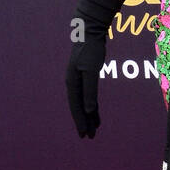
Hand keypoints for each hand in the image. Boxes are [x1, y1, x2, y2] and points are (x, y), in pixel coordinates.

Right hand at [66, 23, 106, 137]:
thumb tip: (89, 110)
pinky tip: (96, 115)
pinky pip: (89, 96)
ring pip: (84, 103)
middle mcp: (73, 84)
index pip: (77, 107)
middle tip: (89, 137)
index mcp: (72, 83)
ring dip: (89, 116)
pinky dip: (93, 106)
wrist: (90, 33)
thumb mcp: (91, 71)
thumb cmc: (91, 50)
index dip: (80, 121)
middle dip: (84, 122)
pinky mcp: (86, 77)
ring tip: (94, 129)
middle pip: (79, 107)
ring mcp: (79, 80)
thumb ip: (90, 91)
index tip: (83, 134)